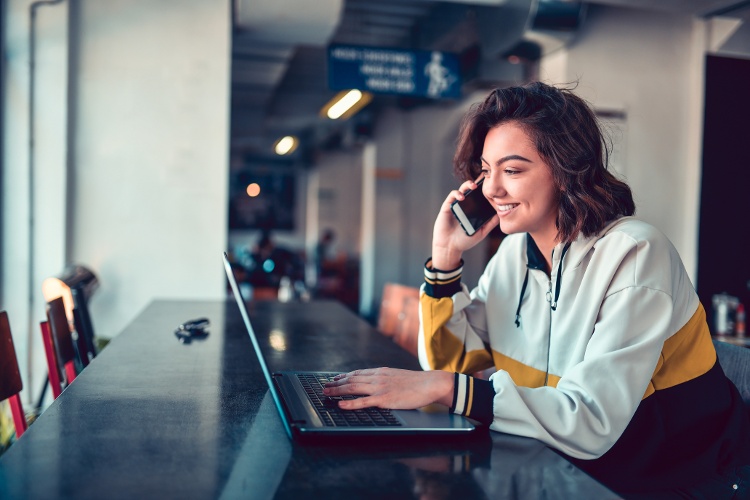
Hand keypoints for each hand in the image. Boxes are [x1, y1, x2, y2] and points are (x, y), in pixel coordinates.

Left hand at [323, 367, 453, 410]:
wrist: (429, 384)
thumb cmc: (417, 383)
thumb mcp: (398, 376)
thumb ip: (386, 379)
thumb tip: (379, 382)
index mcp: (381, 372)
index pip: (358, 373)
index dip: (344, 376)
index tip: (334, 379)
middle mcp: (378, 377)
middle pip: (352, 379)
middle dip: (336, 383)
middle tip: (324, 387)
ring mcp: (380, 388)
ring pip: (353, 388)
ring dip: (337, 391)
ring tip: (326, 393)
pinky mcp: (385, 399)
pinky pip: (363, 402)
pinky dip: (350, 403)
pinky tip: (341, 404)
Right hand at [432, 180, 497, 269]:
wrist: (450, 247)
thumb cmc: (464, 240)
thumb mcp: (482, 232)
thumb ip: (491, 223)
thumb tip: (502, 213)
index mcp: (473, 209)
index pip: (480, 195)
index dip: (484, 188)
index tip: (492, 182)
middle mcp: (465, 205)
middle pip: (471, 189)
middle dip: (477, 182)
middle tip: (484, 179)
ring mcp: (456, 205)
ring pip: (462, 189)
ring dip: (467, 185)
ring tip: (473, 186)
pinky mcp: (447, 207)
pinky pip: (452, 196)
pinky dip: (457, 194)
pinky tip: (462, 197)